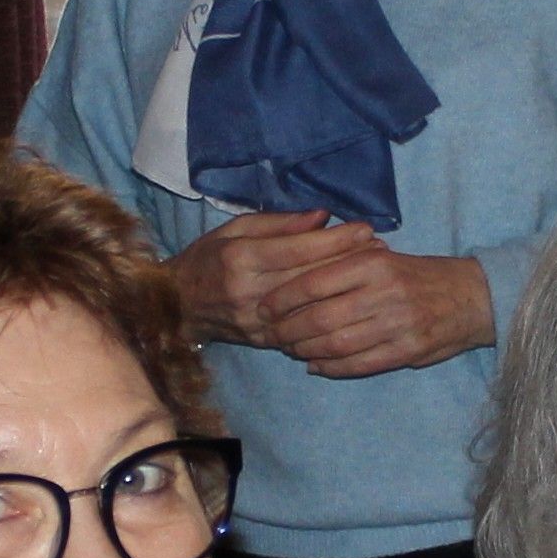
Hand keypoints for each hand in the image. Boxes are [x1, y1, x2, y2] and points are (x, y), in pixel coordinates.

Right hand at [171, 211, 378, 349]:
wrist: (176, 306)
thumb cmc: (207, 258)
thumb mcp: (234, 229)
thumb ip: (278, 223)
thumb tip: (322, 217)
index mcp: (241, 258)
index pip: (297, 248)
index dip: (334, 239)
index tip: (365, 228)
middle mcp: (249, 291)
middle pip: (310, 277)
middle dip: (349, 262)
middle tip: (380, 249)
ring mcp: (256, 321)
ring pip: (311, 306)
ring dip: (346, 290)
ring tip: (374, 274)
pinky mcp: (262, 340)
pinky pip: (303, 328)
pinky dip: (328, 315)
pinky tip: (351, 304)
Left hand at [261, 248, 495, 377]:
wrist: (472, 297)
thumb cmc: (418, 275)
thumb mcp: (382, 257)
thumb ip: (343, 262)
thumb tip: (292, 275)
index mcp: (373, 264)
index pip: (313, 282)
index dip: (282, 298)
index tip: (263, 307)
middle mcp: (383, 292)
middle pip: (319, 318)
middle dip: (288, 330)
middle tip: (271, 334)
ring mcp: (397, 324)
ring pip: (336, 344)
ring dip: (306, 351)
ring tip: (291, 350)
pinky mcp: (407, 351)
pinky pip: (359, 364)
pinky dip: (332, 368)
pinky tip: (316, 365)